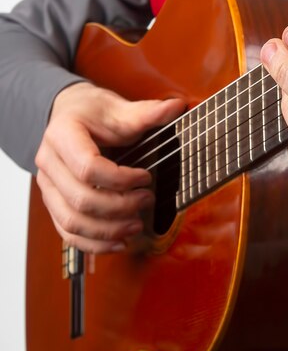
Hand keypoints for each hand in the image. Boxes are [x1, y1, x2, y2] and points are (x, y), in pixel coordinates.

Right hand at [35, 82, 184, 252]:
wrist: (69, 114)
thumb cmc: (92, 111)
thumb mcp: (119, 108)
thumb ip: (147, 112)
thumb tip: (177, 107)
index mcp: (62, 136)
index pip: (88, 168)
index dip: (121, 179)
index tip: (146, 176)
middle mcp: (49, 163)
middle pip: (80, 199)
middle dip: (120, 206)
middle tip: (148, 200)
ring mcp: (48, 186)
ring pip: (71, 221)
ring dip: (108, 230)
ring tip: (137, 225)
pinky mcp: (54, 202)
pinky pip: (67, 232)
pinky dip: (93, 243)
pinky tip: (119, 242)